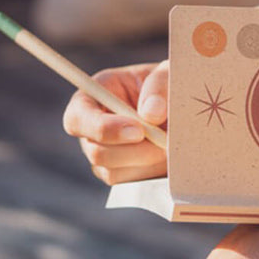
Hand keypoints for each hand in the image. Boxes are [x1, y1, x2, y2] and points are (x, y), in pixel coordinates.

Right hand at [62, 59, 168, 185]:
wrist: (181, 106)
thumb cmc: (168, 84)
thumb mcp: (166, 74)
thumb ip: (159, 86)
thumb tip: (150, 114)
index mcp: (96, 93)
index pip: (77, 118)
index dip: (103, 129)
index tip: (139, 131)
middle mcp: (92, 126)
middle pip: (95, 152)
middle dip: (133, 151)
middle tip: (165, 142)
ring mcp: (103, 153)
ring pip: (113, 173)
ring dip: (146, 162)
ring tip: (171, 143)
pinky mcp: (119, 173)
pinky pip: (130, 184)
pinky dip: (152, 173)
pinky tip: (168, 156)